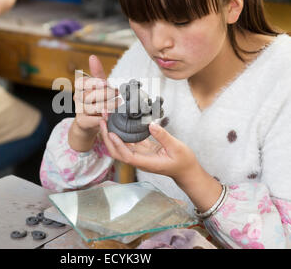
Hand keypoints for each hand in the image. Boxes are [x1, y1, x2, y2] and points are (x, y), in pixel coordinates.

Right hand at [73, 55, 120, 135]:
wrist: (89, 124)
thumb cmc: (96, 102)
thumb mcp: (99, 87)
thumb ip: (97, 73)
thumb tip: (92, 56)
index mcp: (80, 87)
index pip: (82, 82)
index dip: (93, 82)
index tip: (104, 83)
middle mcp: (78, 98)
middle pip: (90, 95)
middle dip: (105, 94)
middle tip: (117, 95)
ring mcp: (79, 111)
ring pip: (92, 107)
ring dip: (107, 106)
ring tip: (117, 105)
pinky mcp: (82, 123)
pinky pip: (93, 119)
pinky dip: (102, 118)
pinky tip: (108, 116)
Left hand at [100, 120, 223, 211]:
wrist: (186, 171)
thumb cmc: (183, 162)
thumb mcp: (176, 147)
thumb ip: (163, 136)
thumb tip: (151, 125)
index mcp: (147, 163)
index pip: (127, 156)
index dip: (118, 145)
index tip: (112, 133)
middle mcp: (140, 160)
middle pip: (118, 152)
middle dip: (108, 138)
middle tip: (103, 121)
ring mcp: (140, 155)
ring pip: (121, 146)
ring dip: (112, 134)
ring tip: (107, 119)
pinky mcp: (143, 149)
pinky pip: (128, 141)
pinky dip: (122, 132)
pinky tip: (119, 121)